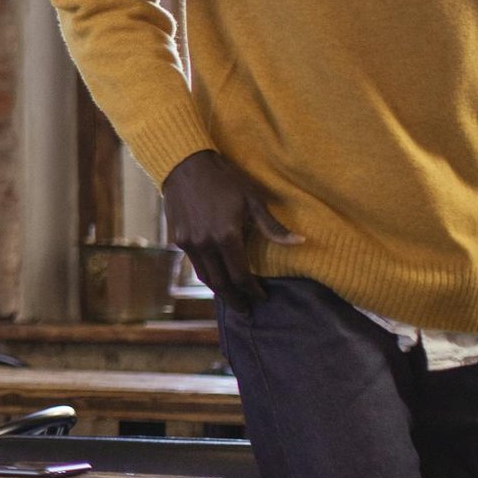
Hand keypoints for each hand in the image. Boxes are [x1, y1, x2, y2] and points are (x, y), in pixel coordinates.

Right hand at [162, 150, 302, 311]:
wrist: (185, 166)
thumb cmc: (224, 181)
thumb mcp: (252, 201)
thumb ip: (272, 227)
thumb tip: (300, 242)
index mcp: (227, 237)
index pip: (241, 275)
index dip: (252, 290)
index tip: (262, 298)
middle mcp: (206, 245)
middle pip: (220, 283)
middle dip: (234, 299)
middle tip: (246, 311)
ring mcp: (189, 244)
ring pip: (205, 277)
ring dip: (219, 290)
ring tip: (231, 298)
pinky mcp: (178, 239)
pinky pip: (195, 264)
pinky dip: (207, 274)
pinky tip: (216, 276)